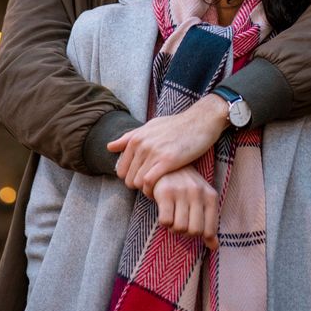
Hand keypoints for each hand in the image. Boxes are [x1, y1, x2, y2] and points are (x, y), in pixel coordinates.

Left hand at [108, 94, 229, 193]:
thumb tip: (109, 147)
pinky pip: (149, 182)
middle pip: (128, 179)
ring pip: (137, 182)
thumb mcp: (151, 126)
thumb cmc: (177, 125)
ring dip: (146, 189)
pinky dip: (152, 190)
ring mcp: (153, 152)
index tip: (144, 179)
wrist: (201, 120)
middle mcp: (142, 144)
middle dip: (138, 185)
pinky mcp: (167, 160)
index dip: (131, 178)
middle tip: (152, 185)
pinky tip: (162, 188)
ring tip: (158, 187)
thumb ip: (130, 137)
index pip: (121, 169)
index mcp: (136, 138)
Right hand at [153, 166, 218, 249]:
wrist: (167, 165)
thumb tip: (214, 247)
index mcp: (211, 196)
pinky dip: (164, 222)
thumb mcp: (202, 202)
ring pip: (179, 228)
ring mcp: (182, 191)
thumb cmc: (187, 187)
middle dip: (185, 232)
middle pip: (194, 231)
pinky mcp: (165, 192)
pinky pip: (165, 221)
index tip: (193, 226)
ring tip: (172, 216)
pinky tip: (164, 211)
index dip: (200, 235)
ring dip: (173, 227)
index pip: (209, 230)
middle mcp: (198, 193)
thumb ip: (209, 223)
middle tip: (181, 221)